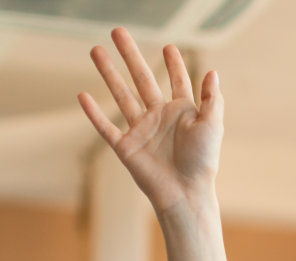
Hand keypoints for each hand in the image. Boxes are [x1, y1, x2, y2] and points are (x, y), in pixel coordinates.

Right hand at [78, 28, 222, 216]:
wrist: (185, 192)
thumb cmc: (203, 162)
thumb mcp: (211, 126)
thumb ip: (211, 100)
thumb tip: (213, 72)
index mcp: (182, 112)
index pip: (177, 81)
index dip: (174, 64)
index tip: (169, 47)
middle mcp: (160, 117)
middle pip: (142, 79)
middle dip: (130, 55)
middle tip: (118, 31)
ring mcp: (141, 130)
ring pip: (121, 95)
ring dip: (108, 73)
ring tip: (96, 50)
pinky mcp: (126, 147)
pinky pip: (106, 127)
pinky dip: (93, 114)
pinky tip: (82, 95)